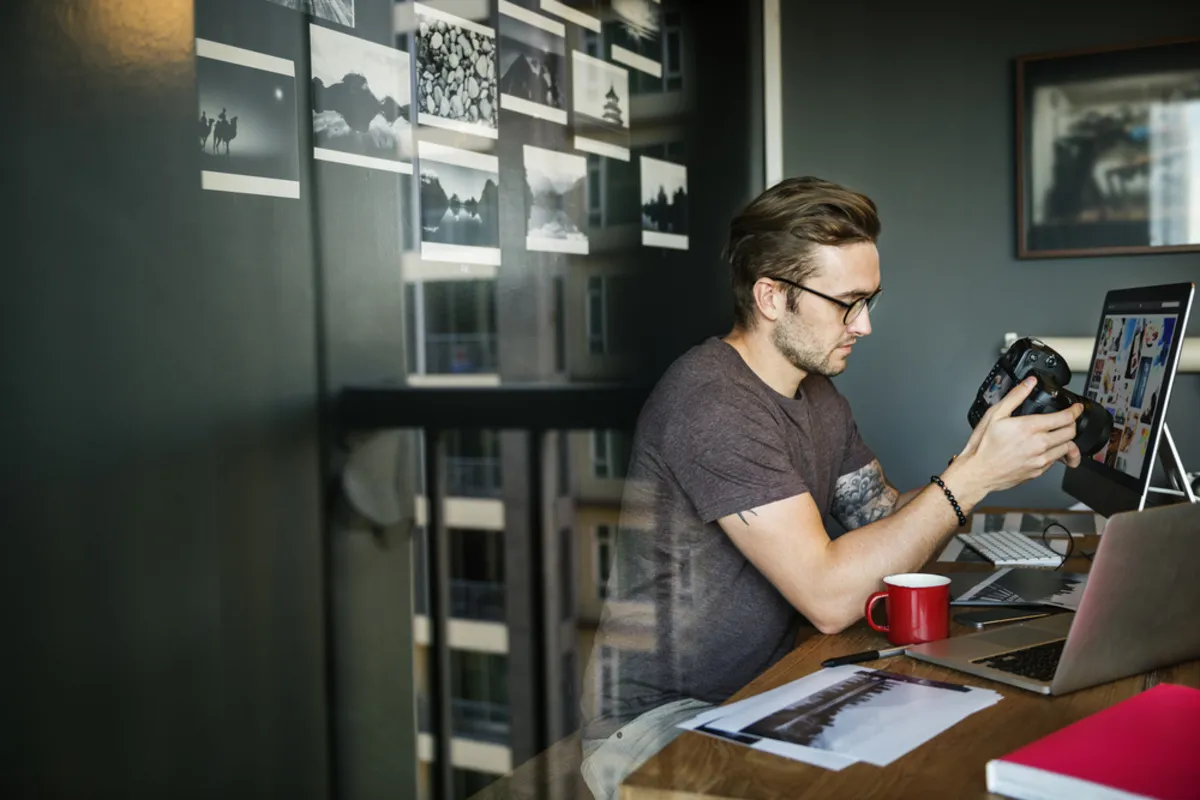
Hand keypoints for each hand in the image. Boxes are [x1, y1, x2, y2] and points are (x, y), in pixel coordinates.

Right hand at [961, 376, 1083, 492]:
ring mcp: (1040, 460)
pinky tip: (1046, 449)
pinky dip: (1055, 453)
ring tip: (1059, 435)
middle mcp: (1039, 444)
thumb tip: (1029, 383)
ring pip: (1067, 448)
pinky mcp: (1038, 471)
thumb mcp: (994, 415)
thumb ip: (1015, 396)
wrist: (978, 473)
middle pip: (1071, 432)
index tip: (1076, 408)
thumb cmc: (983, 446)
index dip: (1075, 410)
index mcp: (1030, 427)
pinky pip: (1055, 461)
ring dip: (1066, 440)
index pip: (1065, 417)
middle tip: (1067, 420)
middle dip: (1072, 424)